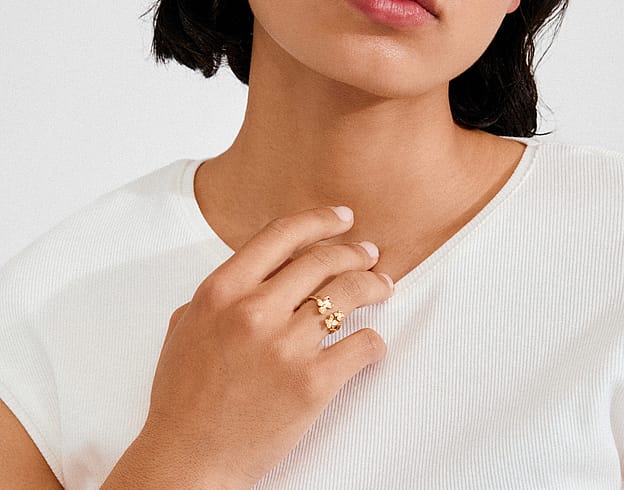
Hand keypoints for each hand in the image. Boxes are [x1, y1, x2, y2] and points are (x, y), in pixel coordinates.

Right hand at [103, 206, 392, 488]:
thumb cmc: (183, 396)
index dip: (319, 220)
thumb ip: (222, 291)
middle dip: (355, 252)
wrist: (187, 461)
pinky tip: (374, 344)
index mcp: (221, 290)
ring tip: (384, 286)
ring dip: (375, 285)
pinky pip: (362, 345)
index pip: (281, 234)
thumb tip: (260, 266)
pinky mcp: (312, 384)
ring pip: (349, 294)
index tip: (342, 218)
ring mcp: (285, 346)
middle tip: (370, 254)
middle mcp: (254, 310)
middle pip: (323, 260)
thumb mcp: (186, 326)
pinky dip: (375, 343)